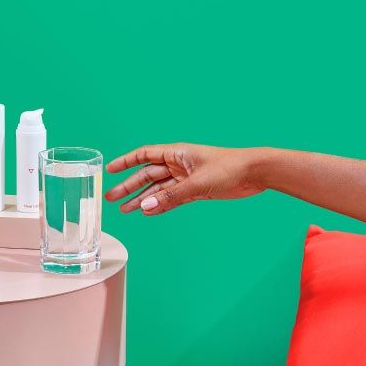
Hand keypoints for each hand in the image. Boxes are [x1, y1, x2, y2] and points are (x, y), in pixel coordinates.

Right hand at [104, 143, 265, 214]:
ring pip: (158, 189)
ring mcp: (186, 178)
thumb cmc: (229, 168)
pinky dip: (160, 206)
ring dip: (142, 199)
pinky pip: (171, 199)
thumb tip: (145, 207)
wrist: (255, 173)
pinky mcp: (195, 191)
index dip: (126, 162)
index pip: (144, 155)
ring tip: (125, 210)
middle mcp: (179, 164)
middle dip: (129, 186)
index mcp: (177, 153)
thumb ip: (171, 197)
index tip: (110, 170)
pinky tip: (148, 212)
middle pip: (147, 175)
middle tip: (111, 198)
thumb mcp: (197, 184)